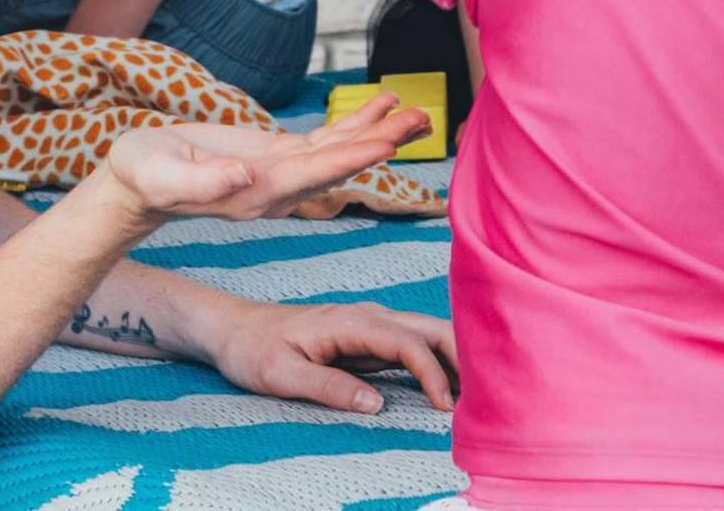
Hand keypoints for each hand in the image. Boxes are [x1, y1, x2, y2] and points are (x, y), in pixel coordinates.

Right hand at [105, 92, 430, 223]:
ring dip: (378, 131)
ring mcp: (281, 174)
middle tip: (423, 120)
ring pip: (339, 151)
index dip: (354, 156)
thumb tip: (246, 174)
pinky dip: (353, 124)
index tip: (388, 141)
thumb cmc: (143, 176)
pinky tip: (379, 106)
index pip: (316, 173)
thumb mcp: (162, 176)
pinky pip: (324, 141)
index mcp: (257, 192)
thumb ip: (203, 181)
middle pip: (341, 164)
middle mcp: (279, 188)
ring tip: (416, 110)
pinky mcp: (276, 157)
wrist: (136, 183)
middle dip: (382, 142)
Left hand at [207, 299, 457, 414]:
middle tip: (490, 390)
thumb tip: (375, 403)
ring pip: (425, 334)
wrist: (233, 329)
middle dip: (463, 354)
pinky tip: (453, 384)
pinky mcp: (367, 340)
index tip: (446, 405)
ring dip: (455, 357)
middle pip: (429, 328)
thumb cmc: (253, 350)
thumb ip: (327, 386)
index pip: (406, 341)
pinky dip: (438, 362)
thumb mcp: (280, 374)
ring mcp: (369, 326)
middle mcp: (366, 317)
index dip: (432, 371)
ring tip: (482, 390)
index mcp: (349, 322)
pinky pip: (412, 347)